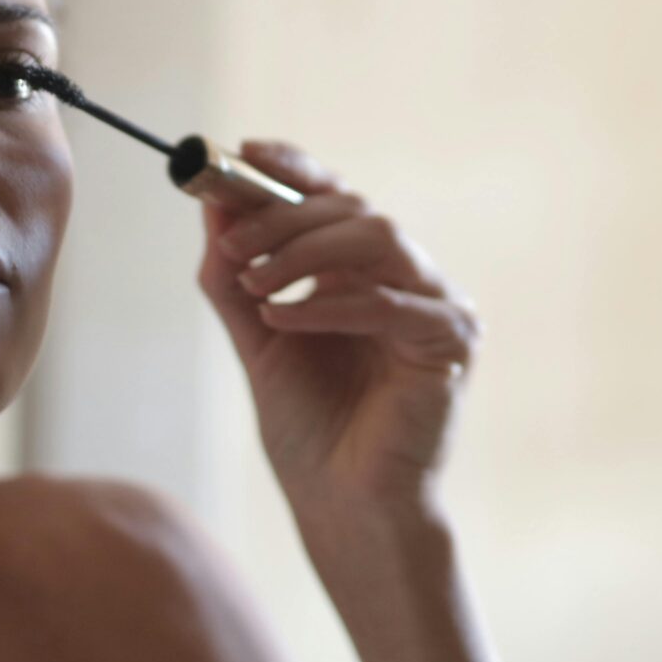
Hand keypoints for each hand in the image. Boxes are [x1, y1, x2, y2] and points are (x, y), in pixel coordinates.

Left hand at [194, 139, 480, 530]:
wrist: (341, 508)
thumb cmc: (310, 430)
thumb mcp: (257, 338)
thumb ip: (235, 275)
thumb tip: (211, 203)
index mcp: (365, 270)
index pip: (336, 196)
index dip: (294, 168)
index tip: (243, 153)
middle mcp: (407, 278)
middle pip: (354, 207)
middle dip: (285, 216)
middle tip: (231, 241)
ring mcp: (435, 306)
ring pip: (379, 235)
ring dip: (307, 249)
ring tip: (255, 283)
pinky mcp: (450, 342)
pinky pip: (386, 301)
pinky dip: (325, 303)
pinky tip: (281, 318)